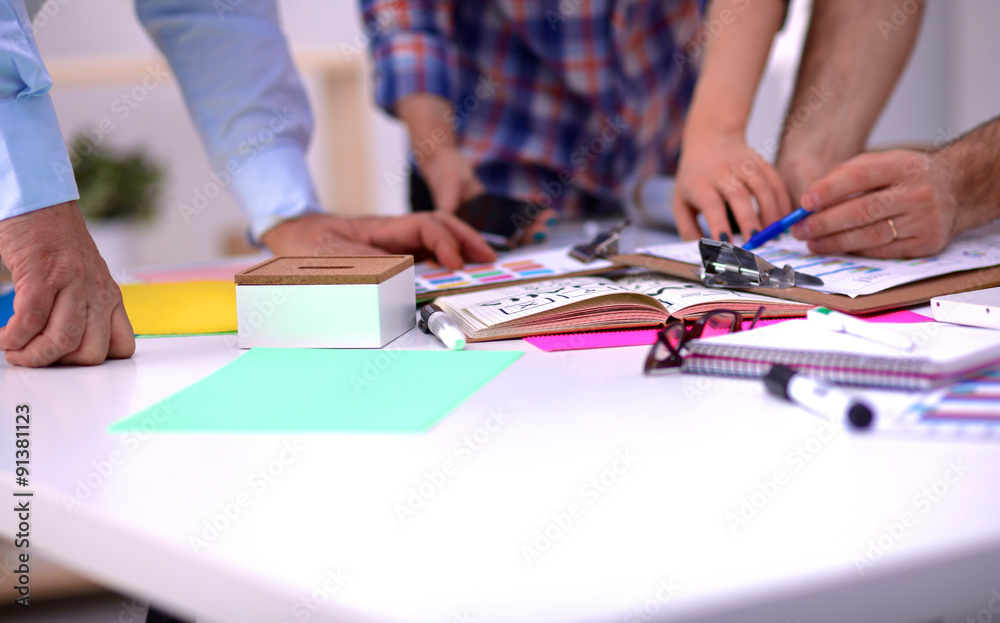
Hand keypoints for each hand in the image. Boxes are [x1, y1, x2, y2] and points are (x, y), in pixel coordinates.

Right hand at [0, 202, 134, 366]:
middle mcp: (97, 292)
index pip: (122, 346)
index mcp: (110, 296)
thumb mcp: (84, 278)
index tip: (68, 360)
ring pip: (62, 342)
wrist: (40, 201)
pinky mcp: (43, 275)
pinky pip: (30, 322)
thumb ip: (85, 306)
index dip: (95, 362)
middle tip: (35, 357)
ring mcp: (72, 283)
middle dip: (60, 365)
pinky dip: (12, 338)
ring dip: (33, 356)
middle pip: (92, 353)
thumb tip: (68, 344)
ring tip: (14, 351)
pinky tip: (2, 336)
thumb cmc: (55, 241)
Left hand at [260, 212, 496, 268]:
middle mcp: (395, 231)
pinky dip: (448, 255)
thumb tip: (398, 280)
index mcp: (384, 228)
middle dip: (466, 239)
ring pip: (436, 234)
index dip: (444, 243)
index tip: (456, 265)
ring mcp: (397, 240)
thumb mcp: (333, 258)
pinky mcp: (395, 251)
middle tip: (489, 259)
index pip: (424, 227)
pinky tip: (460, 269)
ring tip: (484, 262)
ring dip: (462, 246)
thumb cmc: (312, 247)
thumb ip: (364, 267)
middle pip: (439, 225)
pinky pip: (426, 248)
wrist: (296, 236)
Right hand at [420, 148, 554, 246]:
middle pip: (505, 236)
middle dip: (526, 233)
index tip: (524, 237)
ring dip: (531, 224)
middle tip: (545, 227)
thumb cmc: (443, 173)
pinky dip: (526, 209)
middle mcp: (478, 227)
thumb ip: (448, 196)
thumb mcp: (446, 184)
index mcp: (465, 228)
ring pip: (512, 227)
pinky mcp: (494, 208)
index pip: (488, 240)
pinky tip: (541, 204)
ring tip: (550, 217)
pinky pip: (512, 212)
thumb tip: (447, 208)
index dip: (507, 240)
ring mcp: (488, 218)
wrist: (445, 162)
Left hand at [673, 131, 791, 240]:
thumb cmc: (694, 178)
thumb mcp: (681, 201)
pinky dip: (782, 201)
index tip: (726, 243)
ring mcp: (743, 165)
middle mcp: (721, 173)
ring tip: (774, 234)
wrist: (710, 137)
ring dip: (771, 212)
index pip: (710, 204)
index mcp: (700, 184)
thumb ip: (688, 229)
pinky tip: (783, 218)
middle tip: (757, 241)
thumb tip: (703, 253)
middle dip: (749, 219)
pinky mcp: (760, 162)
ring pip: (762, 187)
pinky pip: (776, 181)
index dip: (719, 223)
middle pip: (739, 196)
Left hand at [789, 150, 959, 257]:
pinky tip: (839, 248)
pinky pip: (884, 251)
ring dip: (835, 242)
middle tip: (799, 230)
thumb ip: (847, 176)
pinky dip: (857, 251)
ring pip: (870, 235)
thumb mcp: (883, 162)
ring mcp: (925, 219)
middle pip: (861, 211)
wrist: (956, 187)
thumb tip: (809, 203)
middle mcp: (917, 192)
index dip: (828, 191)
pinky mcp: (928, 242)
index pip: (859, 177)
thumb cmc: (907, 175)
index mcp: (903, 165)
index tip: (804, 204)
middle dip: (824, 223)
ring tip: (813, 243)